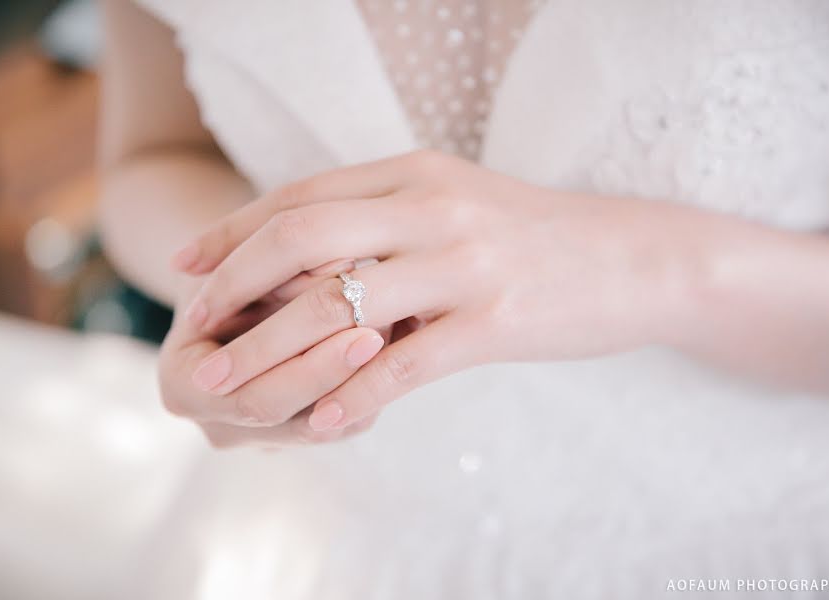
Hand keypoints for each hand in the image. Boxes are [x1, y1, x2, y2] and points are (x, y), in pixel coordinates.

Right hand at [158, 277, 383, 448]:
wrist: (237, 280)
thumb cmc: (233, 262)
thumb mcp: (246, 257)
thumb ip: (284, 269)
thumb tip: (345, 266)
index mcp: (182, 385)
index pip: (249, 394)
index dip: (303, 366)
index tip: (352, 324)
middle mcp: (218, 425)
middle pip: (289, 417)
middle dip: (337, 372)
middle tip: (386, 329)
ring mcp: (262, 437)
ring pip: (327, 425)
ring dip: (364, 379)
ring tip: (401, 326)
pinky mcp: (303, 429)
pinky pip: (347, 419)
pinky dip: (372, 384)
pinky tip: (400, 343)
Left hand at [177, 150, 697, 431]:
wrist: (638, 258)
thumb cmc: (536, 237)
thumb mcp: (458, 205)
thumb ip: (389, 220)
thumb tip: (311, 259)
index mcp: (417, 174)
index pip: (302, 196)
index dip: (236, 231)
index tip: (190, 266)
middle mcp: (433, 206)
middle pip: (302, 237)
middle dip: (234, 284)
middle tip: (196, 329)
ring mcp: (466, 262)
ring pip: (341, 306)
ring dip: (276, 352)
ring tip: (232, 388)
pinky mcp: (497, 320)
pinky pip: (406, 363)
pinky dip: (355, 396)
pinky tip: (323, 423)